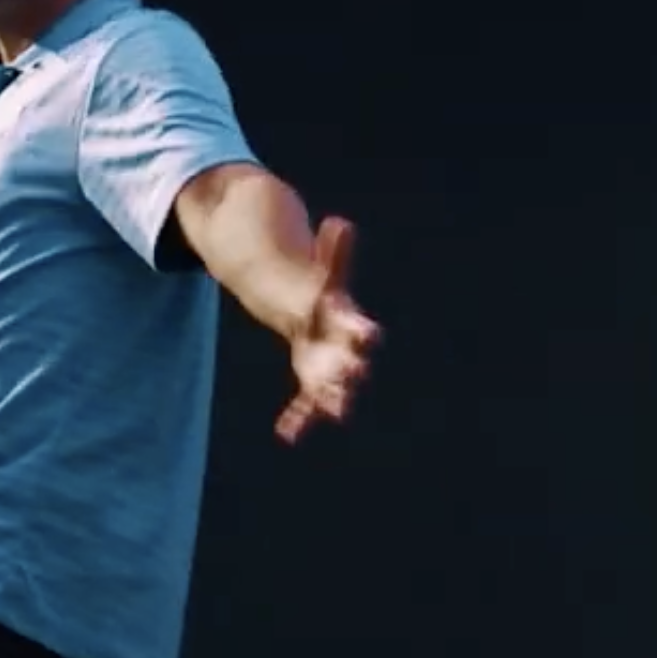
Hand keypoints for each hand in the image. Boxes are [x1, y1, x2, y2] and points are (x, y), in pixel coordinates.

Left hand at [276, 216, 378, 444]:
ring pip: (328, 384)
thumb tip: (340, 224)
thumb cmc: (318, 288)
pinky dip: (298, 417)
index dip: (359, 329)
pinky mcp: (309, 377)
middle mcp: (338, 346)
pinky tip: (287, 433)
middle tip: (353, 379)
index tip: (369, 337)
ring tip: (335, 413)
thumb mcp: (321, 269)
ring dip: (331, 398)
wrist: (312, 309)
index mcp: (340, 318)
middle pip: (345, 358)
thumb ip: (333, 252)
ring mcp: (325, 363)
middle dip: (349, 368)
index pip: (352, 323)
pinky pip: (304, 400)